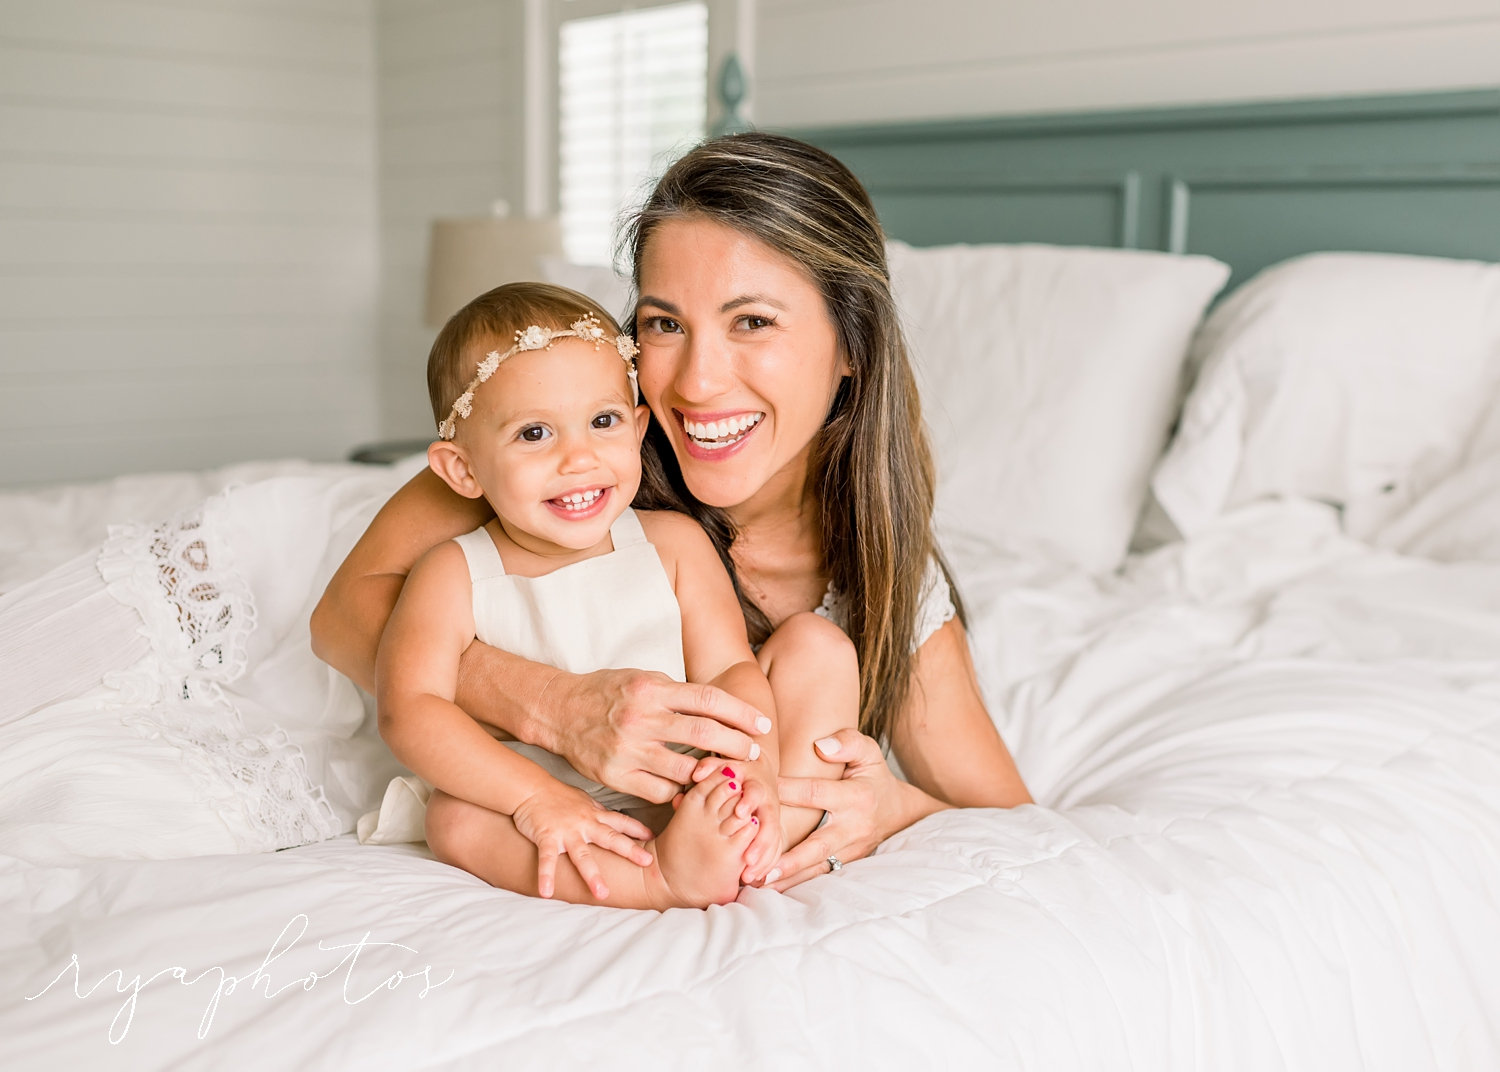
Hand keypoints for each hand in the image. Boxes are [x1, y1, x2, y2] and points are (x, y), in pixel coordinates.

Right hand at [511, 781, 654, 899]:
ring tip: (602, 894)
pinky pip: (547, 859)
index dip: (637, 829)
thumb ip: (599, 813)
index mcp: (594, 815)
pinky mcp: (547, 837)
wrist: (530, 787)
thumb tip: (616, 819)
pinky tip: (547, 893)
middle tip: (647, 863)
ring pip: (582, 855)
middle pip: (610, 838)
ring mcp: (566, 831)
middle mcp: (584, 824)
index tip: (654, 838)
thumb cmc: (557, 796)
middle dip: (629, 850)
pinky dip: (546, 876)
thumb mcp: (584, 801)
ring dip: (592, 875)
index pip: (621, 822)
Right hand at [537, 668, 771, 804]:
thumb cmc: (607, 692)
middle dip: (736, 745)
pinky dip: (678, 791)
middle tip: (753, 753)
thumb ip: (677, 693)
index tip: (761, 724)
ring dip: (709, 774)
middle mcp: (641, 718)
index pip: (708, 699)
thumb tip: (719, 707)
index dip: (740, 713)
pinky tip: (686, 786)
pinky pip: (660, 791)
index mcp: (652, 689)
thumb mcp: (642, 679)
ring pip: (685, 769)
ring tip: (722, 773)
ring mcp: (628, 749)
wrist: (559, 711)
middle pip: (703, 734)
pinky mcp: (616, 776)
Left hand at [689, 754, 780, 884]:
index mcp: (756, 786)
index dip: (749, 802)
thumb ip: (710, 767)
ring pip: (774, 842)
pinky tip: (755, 880)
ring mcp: (772, 822)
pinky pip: (774, 852)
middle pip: (770, 824)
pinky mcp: (773, 834)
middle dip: (761, 843)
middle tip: (748, 860)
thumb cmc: (736, 774)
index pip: (755, 793)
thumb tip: (696, 774)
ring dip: (763, 860)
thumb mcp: (724, 766)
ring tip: (749, 877)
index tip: (739, 813)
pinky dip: (766, 866)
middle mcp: (768, 805)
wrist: (758, 776)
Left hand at [767, 728, 932, 891]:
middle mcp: (854, 827)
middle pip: (817, 845)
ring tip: (759, 883)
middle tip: (759, 866)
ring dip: (788, 877)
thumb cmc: (872, 775)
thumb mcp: (867, 752)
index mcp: (857, 797)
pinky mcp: (846, 863)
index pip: (815, 794)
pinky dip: (797, 883)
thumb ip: (848, 742)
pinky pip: (820, 874)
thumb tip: (821, 745)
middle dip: (789, 858)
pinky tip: (772, 887)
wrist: (898, 810)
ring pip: (817, 867)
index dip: (785, 792)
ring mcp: (851, 850)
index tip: (756, 794)